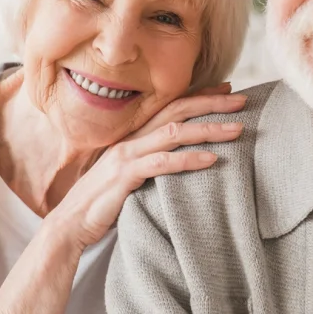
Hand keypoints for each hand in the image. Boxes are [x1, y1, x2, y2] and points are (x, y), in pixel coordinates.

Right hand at [44, 85, 246, 250]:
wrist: (69, 224)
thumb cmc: (101, 203)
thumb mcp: (129, 176)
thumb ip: (150, 164)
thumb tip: (179, 161)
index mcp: (133, 137)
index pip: (170, 107)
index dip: (200, 96)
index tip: (228, 89)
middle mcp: (131, 139)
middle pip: (177, 112)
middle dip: (212, 104)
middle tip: (243, 100)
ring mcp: (126, 155)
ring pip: (174, 133)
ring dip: (209, 129)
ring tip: (238, 129)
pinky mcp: (125, 176)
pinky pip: (162, 163)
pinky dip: (189, 159)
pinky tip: (212, 159)